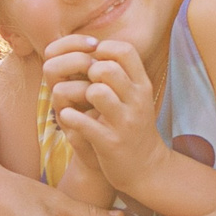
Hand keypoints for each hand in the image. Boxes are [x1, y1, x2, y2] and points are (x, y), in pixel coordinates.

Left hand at [45, 38, 166, 195]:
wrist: (147, 168)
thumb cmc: (134, 127)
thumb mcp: (136, 97)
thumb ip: (122, 74)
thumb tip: (95, 47)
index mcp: (142, 86)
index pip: (125, 50)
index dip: (103, 49)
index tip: (93, 61)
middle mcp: (137, 101)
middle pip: (107, 68)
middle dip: (89, 72)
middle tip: (84, 83)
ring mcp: (125, 122)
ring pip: (97, 92)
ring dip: (80, 94)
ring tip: (78, 101)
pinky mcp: (111, 143)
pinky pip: (85, 123)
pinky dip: (71, 117)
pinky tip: (68, 116)